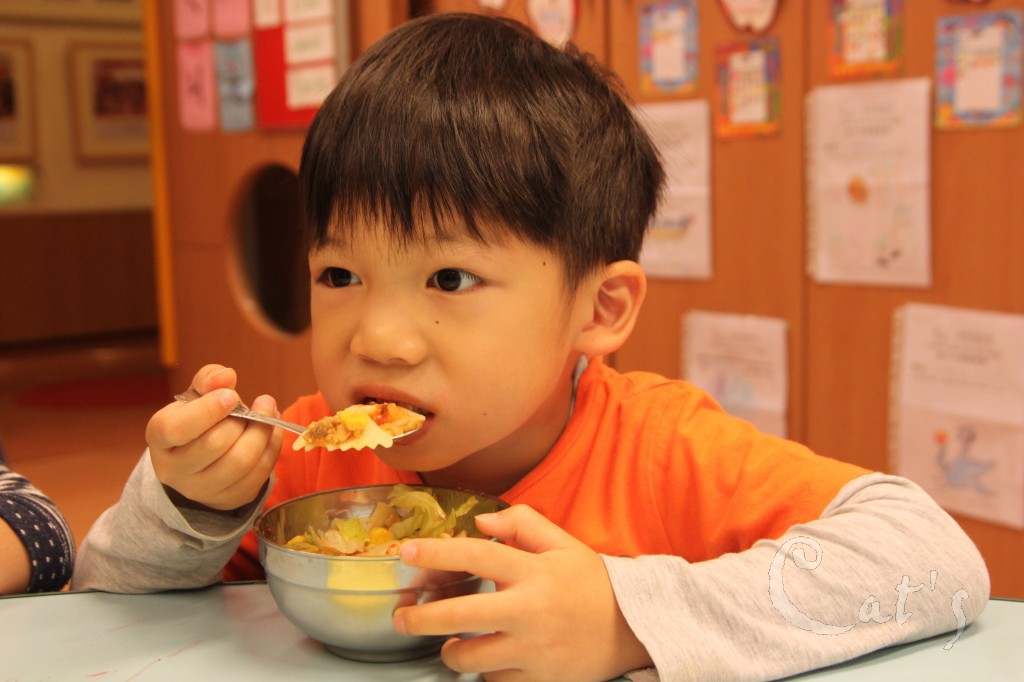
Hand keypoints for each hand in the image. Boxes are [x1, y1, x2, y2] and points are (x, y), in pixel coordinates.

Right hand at [147, 364, 281, 510]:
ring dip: (262, 434)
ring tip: (269, 414)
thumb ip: (209, 379)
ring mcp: (201, 490)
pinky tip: (272, 432)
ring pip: (240, 462)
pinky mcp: (228, 500)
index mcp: (160, 437)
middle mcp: (174, 469)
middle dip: (245, 420)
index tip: (232, 395)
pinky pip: (259, 475)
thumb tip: (227, 377)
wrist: (199, 461)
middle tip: (261, 403)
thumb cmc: (198, 419)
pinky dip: (272, 449)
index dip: (207, 410)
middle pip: (215, 444)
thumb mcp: (196, 395)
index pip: (177, 428)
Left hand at [393, 505, 652, 680]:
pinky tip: (493, 658)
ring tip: (452, 643)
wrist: (634, 628)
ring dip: (452, 651)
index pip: (475, 556)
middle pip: (460, 616)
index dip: (435, 554)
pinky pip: (495, 680)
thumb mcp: (563, 543)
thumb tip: (481, 522)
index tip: (406, 552)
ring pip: (470, 658)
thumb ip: (522, 524)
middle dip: (420, 618)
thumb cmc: (592, 583)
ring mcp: (533, 650)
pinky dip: (489, 670)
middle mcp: (529, 611)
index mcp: (533, 572)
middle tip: (402, 617)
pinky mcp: (539, 680)